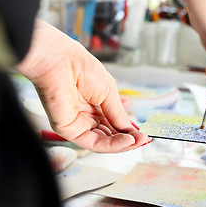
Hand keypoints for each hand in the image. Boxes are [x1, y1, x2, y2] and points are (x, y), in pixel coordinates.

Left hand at [16, 20, 151, 152]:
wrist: (62, 61)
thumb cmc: (82, 68)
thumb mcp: (109, 92)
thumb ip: (118, 114)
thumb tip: (131, 130)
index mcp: (96, 106)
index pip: (114, 125)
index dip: (129, 131)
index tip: (144, 134)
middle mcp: (87, 117)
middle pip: (109, 136)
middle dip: (128, 140)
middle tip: (143, 139)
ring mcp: (78, 125)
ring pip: (102, 143)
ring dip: (122, 144)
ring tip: (137, 141)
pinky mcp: (69, 130)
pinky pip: (92, 142)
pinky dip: (111, 145)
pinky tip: (126, 140)